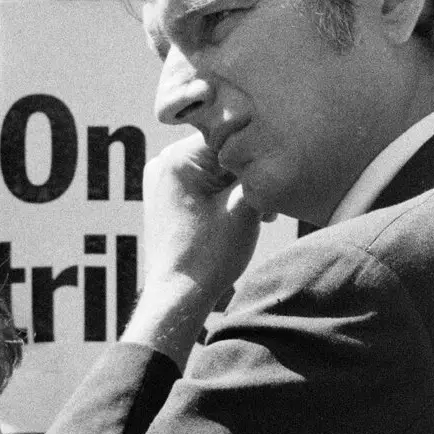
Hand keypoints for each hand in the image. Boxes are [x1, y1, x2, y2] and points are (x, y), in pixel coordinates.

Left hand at [122, 132, 266, 365]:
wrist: (179, 295)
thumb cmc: (210, 255)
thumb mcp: (244, 208)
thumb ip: (256, 172)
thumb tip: (269, 152)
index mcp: (179, 159)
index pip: (228, 138)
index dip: (255, 156)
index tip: (271, 177)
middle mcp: (165, 163)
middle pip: (220, 154)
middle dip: (247, 175)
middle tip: (267, 205)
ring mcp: (162, 181)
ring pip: (212, 171)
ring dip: (237, 188)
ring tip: (258, 215)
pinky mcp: (166, 199)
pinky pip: (200, 185)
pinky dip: (221, 197)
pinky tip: (240, 218)